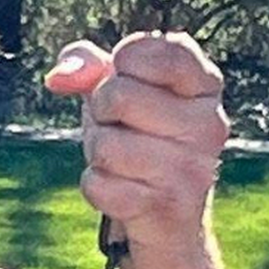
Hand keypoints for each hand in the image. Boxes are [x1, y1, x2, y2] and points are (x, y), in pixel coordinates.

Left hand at [45, 32, 228, 268]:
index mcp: (204, 85)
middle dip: (101, 114)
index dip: (123, 62)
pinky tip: (121, 189)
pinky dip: (96, 186)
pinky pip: (97, 184)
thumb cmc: (136, 139)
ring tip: (121, 161)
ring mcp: (191, 167)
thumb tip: (59, 78)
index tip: (126, 77)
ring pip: (105, 144)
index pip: (157, 48)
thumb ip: (86, 64)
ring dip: (98, 153)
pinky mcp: (166, 206)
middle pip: (118, 95)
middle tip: (120, 128)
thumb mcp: (114, 91)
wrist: (164, 220)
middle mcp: (209, 123)